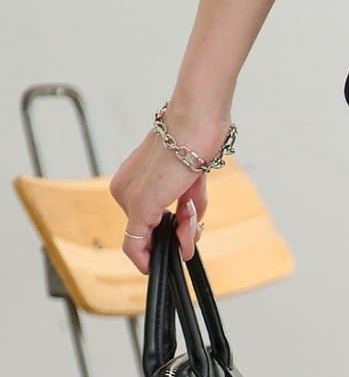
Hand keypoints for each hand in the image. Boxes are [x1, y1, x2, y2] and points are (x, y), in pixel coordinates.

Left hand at [109, 100, 224, 274]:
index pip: (145, 220)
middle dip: (176, 237)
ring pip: (148, 239)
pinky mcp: (140, 206)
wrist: (195, 122)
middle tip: (195, 226)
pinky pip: (137, 245)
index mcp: (132, 180)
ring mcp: (129, 199)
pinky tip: (182, 246)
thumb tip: (190, 233)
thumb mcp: (191, 184)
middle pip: (148, 232)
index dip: (168, 233)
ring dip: (179, 238)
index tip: (187, 232)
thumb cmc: (196, 142)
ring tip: (194, 219)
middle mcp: (123, 189)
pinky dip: (155, 254)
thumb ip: (187, 209)